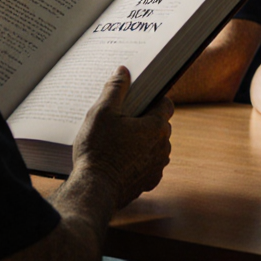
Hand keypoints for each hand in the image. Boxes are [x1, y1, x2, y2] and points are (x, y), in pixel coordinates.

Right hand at [71, 66, 173, 208]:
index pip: (166, 104)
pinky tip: (119, 158)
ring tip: (118, 139)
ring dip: (142, 141)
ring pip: (154, 146)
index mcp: (157, 127)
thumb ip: (115, 89)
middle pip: (160, 125)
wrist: (94, 189)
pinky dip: (138, 160)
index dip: (153, 98)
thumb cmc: (98, 149)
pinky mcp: (148, 182)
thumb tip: (123, 71)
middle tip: (122, 118)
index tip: (139, 97)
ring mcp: (157, 167)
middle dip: (145, 120)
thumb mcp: (102, 112)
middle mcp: (163, 147)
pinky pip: (148, 164)